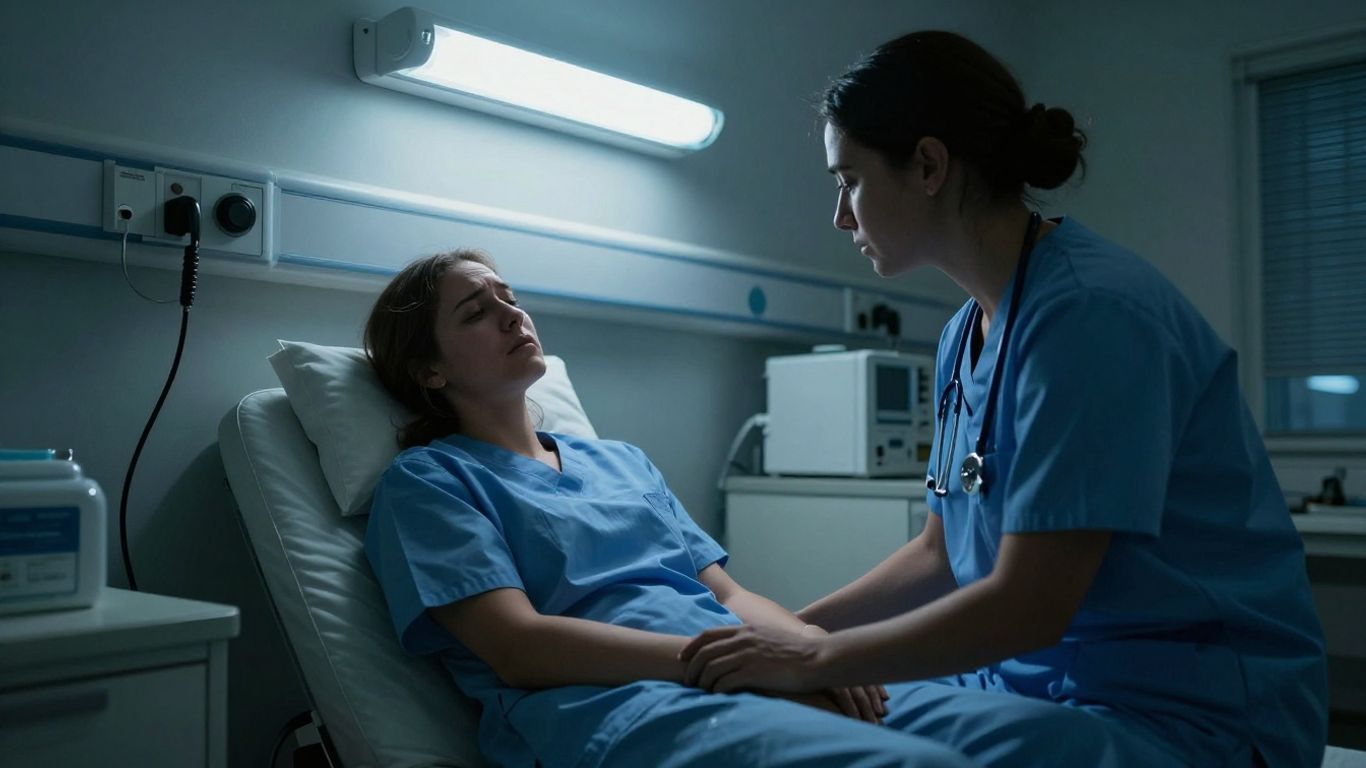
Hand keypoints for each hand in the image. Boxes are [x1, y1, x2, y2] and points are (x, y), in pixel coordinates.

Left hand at [679, 624, 825, 693]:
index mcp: (745, 629)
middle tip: (689, 682)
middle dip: (691, 668)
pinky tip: (718, 695)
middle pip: (704, 652)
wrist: (818, 659)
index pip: (707, 635)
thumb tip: (739, 649)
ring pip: (711, 668)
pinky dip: (716, 690)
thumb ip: (752, 640)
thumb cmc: (797, 652)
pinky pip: (724, 682)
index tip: (683, 658)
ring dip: (703, 682)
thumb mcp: (769, 637)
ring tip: (703, 692)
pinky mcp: (753, 672)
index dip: (691, 647)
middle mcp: (743, 639)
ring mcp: (747, 655)